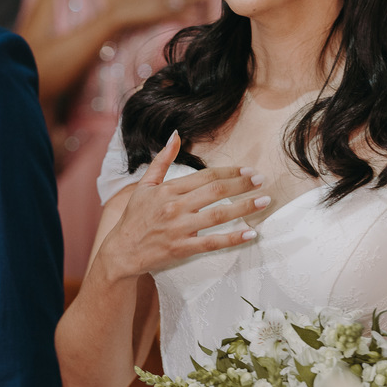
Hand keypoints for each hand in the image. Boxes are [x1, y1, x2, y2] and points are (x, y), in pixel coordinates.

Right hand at [95, 131, 268, 281]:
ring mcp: (179, 228)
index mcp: (168, 190)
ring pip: (218, 215)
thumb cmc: (135, 217)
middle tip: (261, 180)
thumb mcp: (145, 185)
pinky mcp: (182, 249)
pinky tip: (251, 234)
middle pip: (215, 192)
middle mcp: (175, 207)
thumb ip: (162, 160)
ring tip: (264, 201)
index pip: (205, 176)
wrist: (122, 251)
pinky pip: (212, 242)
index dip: (229, 172)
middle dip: (241, 185)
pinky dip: (233, 238)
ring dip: (244, 207)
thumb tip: (176, 134)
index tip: (247, 171)